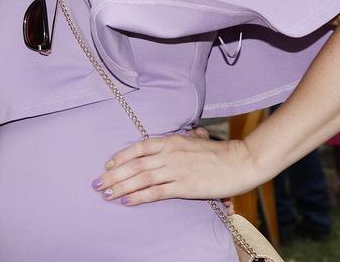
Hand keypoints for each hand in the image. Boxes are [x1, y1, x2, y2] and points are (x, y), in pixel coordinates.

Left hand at [94, 133, 258, 206]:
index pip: (139, 147)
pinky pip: (156, 192)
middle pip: (134, 164)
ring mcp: (176, 170)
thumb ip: (185, 140)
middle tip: (97, 183)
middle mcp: (170, 154)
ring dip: (121, 187)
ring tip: (106, 194)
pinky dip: (139, 197)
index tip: (107, 165)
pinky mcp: (185, 186)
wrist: (242, 161)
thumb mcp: (197, 140)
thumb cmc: (222, 152)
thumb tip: (181, 137)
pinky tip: (127, 201)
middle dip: (113, 174)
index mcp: (172, 141)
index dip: (121, 156)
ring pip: (141, 178)